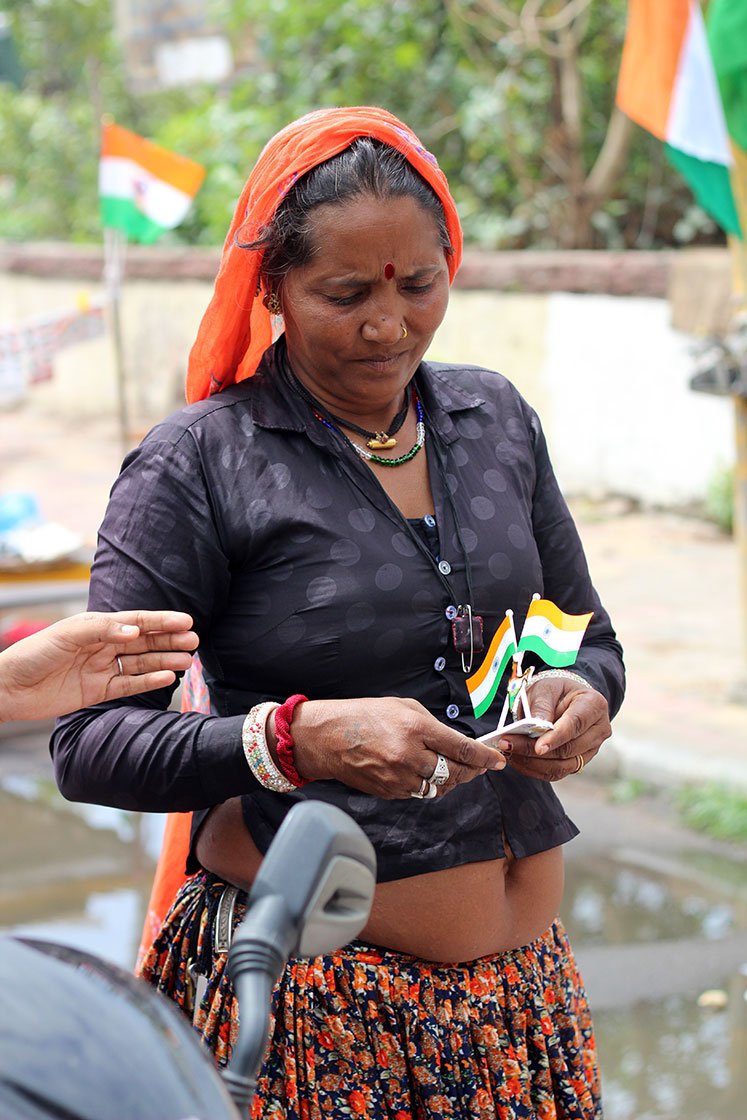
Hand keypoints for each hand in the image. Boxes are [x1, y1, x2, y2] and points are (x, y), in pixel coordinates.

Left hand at [0, 610, 197, 721]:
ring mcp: (102, 668)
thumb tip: (136, 631)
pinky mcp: (98, 691)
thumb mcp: (68, 634)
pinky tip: (167, 677)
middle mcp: (103, 645)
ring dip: (165, 660)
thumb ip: (103, 630)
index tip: (186, 621)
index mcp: (96, 626)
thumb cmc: (34, 653)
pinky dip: (149, 681)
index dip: (162, 620)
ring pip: (141, 663)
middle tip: (194, 640)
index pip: (136, 621)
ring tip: (188, 660)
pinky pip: (129, 684)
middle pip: (144, 641)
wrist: (10, 687)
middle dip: (169, 640)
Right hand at [283, 696, 505, 798]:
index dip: (485, 757)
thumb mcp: (404, 707)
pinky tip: (425, 774)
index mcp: (416, 728)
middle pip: (456, 772)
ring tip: (454, 770)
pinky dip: (428, 786)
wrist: (329, 738)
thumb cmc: (366, 716)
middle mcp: (410, 755)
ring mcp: (399, 777)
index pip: (462, 748)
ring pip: (440, 788)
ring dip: (452, 781)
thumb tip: (458, 743)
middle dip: (472, 771)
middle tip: (479, 766)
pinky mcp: (390, 791)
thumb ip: (433, 726)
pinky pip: (420, 793)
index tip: (498, 761)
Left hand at [495, 676, 610, 781]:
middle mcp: (598, 730)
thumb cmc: (555, 691)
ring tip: (509, 753)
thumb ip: (542, 706)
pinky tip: (518, 760)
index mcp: (594, 705)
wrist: (564, 699)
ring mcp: (591, 749)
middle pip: (569, 748)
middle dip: (535, 751)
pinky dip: (535, 769)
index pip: (576, 724)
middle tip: (507, 745)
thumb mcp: (546, 688)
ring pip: (563, 765)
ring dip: (533, 763)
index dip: (557, 737)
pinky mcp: (579, 762)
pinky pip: (557, 772)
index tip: (538, 747)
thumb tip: (536, 728)